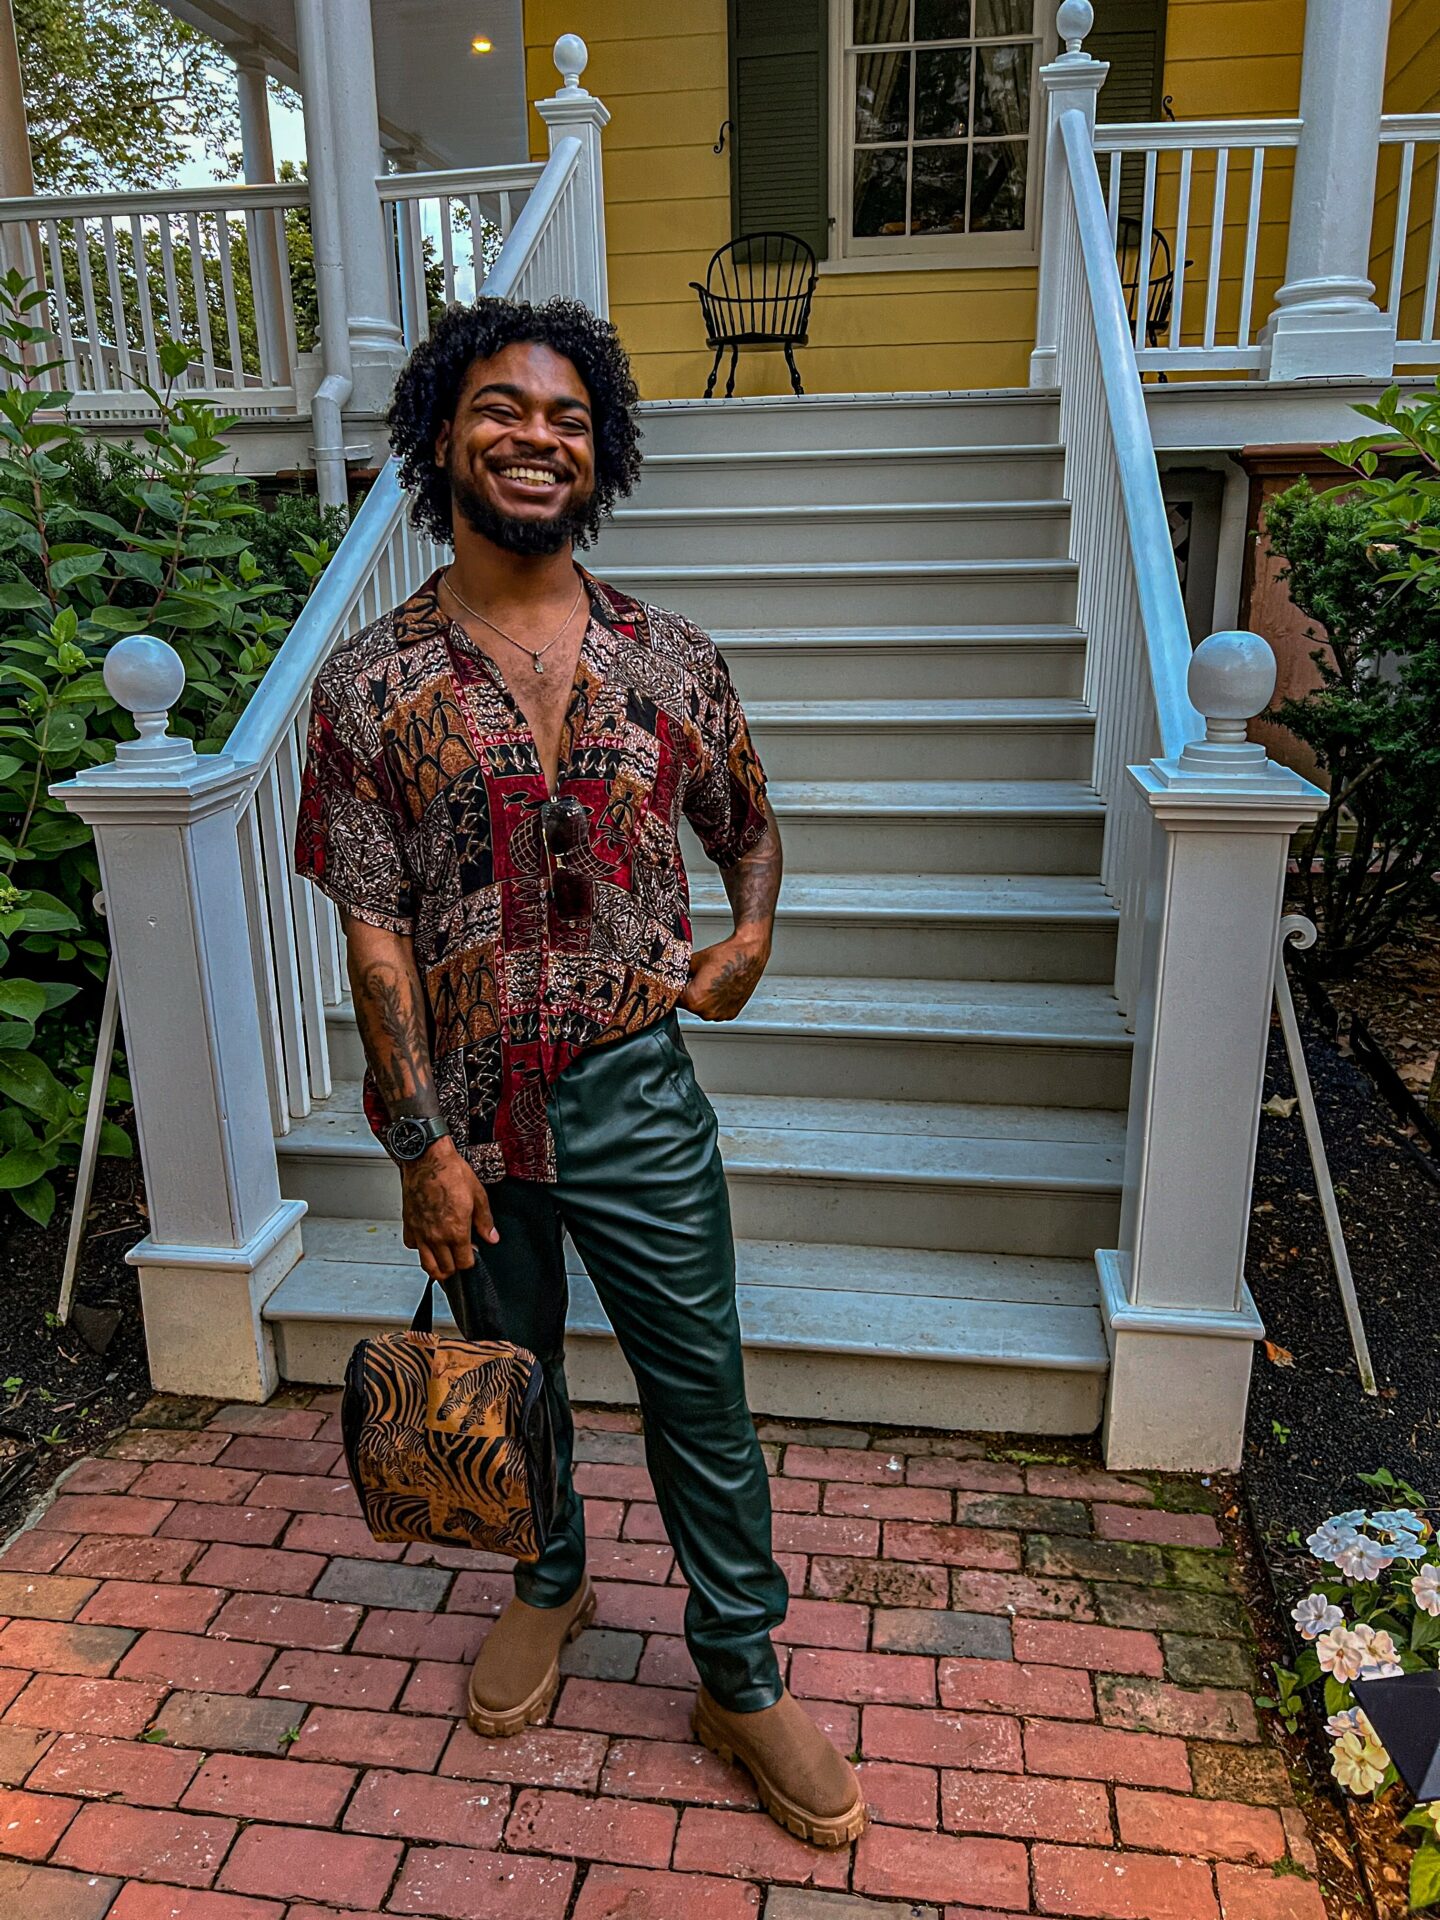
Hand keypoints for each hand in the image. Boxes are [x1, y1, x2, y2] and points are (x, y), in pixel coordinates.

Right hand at [400, 1140, 498, 1280]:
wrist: (428, 1159)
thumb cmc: (451, 1173)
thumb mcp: (478, 1195)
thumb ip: (485, 1221)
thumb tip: (492, 1237)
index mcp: (456, 1231)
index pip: (464, 1263)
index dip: (471, 1261)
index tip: (473, 1253)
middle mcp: (436, 1236)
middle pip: (446, 1269)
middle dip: (455, 1267)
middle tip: (460, 1256)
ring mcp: (420, 1232)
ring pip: (427, 1265)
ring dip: (438, 1266)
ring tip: (445, 1258)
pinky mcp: (409, 1225)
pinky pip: (413, 1247)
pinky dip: (420, 1248)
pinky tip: (428, 1240)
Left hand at [680, 930, 769, 1020]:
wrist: (748, 955)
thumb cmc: (726, 956)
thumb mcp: (693, 961)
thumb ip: (679, 972)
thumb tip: (672, 976)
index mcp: (694, 1000)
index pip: (675, 998)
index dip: (677, 987)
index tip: (680, 981)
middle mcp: (707, 1012)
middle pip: (689, 1005)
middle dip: (690, 992)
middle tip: (698, 978)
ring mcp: (720, 1014)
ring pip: (702, 1008)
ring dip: (703, 998)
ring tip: (711, 981)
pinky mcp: (731, 1013)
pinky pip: (715, 1010)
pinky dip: (715, 1001)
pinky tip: (719, 987)